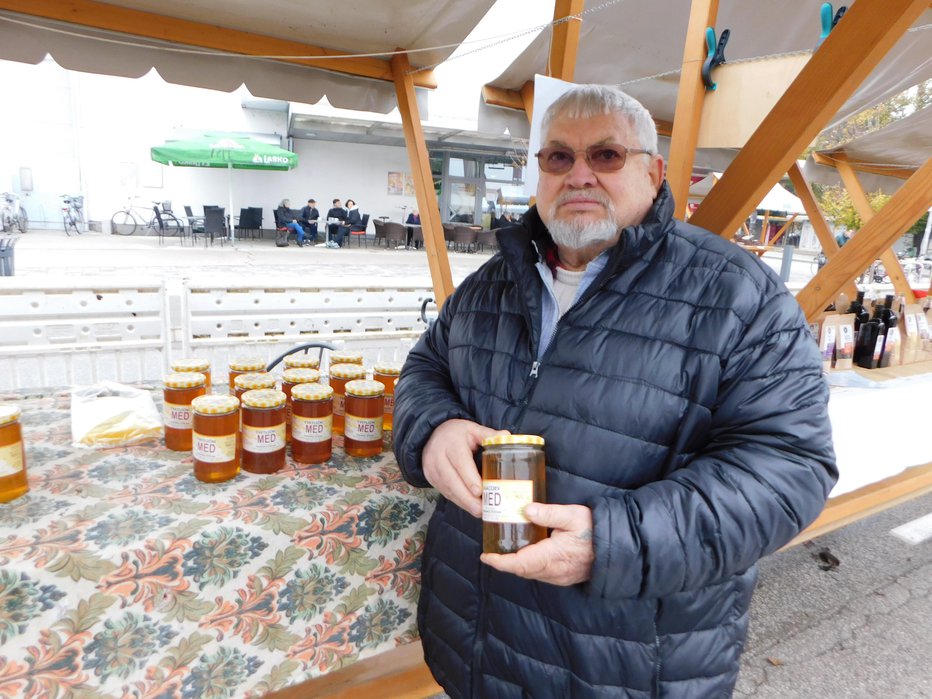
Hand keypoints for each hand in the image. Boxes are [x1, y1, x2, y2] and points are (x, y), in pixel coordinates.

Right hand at [422, 419, 507, 517]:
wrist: (434, 436)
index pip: (460, 462)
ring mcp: (432, 469)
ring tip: (478, 511)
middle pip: (451, 480)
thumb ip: (488, 434)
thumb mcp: (472, 429)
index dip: (469, 478)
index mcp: (451, 443)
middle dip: (466, 497)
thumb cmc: (457, 434)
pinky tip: (469, 506)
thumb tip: (506, 436)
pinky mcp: (431, 478)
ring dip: (463, 502)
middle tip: (481, 509)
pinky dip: (458, 500)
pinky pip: (445, 492)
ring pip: (447, 489)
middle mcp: (438, 456)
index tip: (479, 491)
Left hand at [480, 503, 594, 585]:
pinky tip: (524, 554)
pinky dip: (528, 566)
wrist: (617, 548)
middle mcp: (553, 571)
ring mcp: (559, 577)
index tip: (486, 556)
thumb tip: (526, 509)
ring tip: (502, 551)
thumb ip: (550, 513)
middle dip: (504, 562)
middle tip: (490, 551)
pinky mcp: (564, 577)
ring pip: (530, 573)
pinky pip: (540, 574)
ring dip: (515, 565)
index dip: (500, 562)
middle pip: (521, 570)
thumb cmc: (596, 530)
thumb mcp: (574, 515)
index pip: (519, 563)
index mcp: (553, 557)